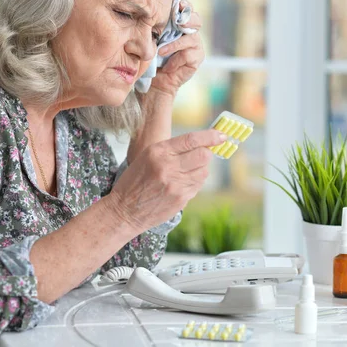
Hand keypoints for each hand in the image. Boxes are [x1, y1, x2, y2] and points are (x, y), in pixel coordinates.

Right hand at [108, 129, 225, 232]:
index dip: (211, 136)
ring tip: (188, 170)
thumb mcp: (148, 156)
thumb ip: (172, 149)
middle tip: (202, 154)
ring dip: (201, 168)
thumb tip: (201, 144)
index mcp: (158, 152)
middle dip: (207, 153)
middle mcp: (168, 167)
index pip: (192, 140)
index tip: (221, 135)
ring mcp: (176, 184)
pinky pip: (198, 185)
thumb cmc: (135, 181)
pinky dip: (195, 181)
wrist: (124, 210)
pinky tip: (182, 183)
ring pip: (204, 171)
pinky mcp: (181, 199)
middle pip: (203, 155)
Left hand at [150, 1, 203, 97]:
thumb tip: (150, 11)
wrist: (156, 82)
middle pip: (196, 19)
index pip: (185, 8)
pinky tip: (167, 67)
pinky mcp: (197, 58)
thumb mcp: (152, 39)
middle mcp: (189, 31)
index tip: (177, 3)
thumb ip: (157, 27)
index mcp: (179, 23)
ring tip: (161, 52)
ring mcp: (195, 45)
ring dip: (174, 44)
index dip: (183, 4)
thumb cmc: (152, 57)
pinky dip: (175, 60)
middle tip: (178, 21)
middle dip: (187, 18)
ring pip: (191, 37)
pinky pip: (188, 54)